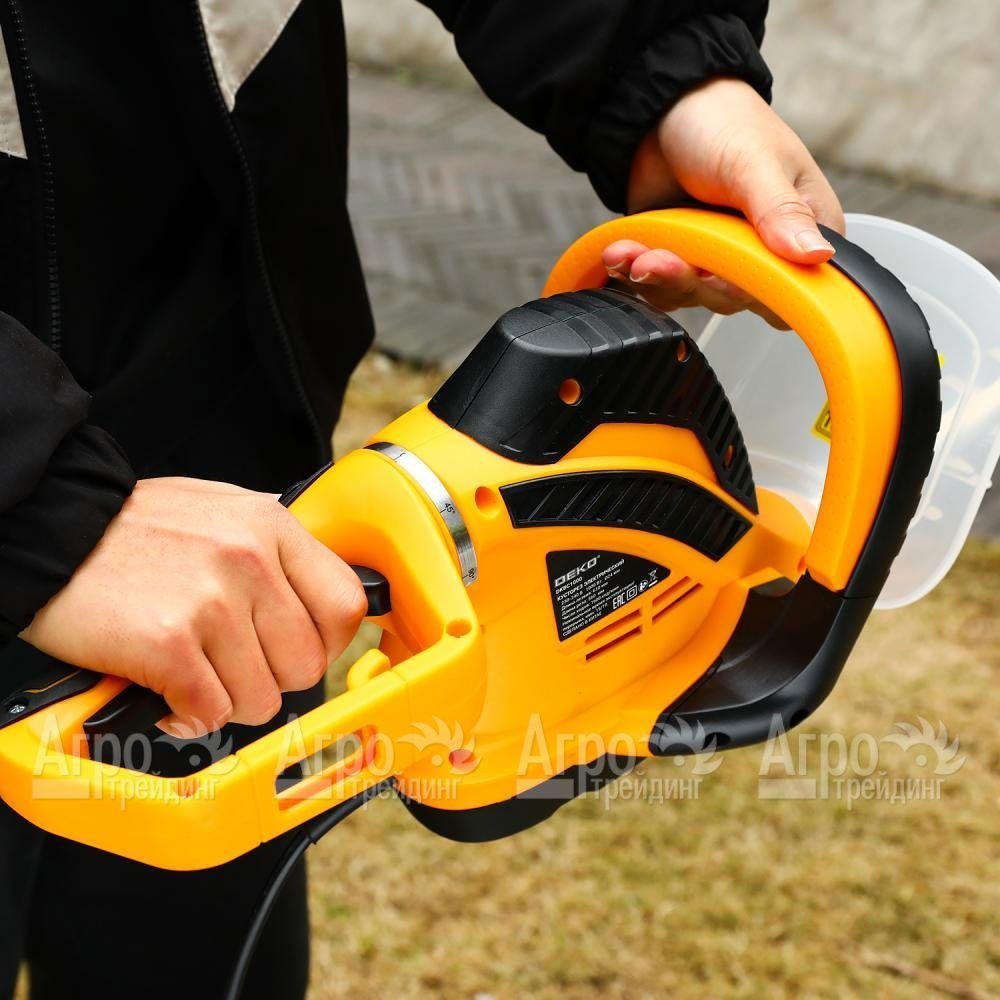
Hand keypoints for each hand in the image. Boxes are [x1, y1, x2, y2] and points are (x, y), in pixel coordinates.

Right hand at [20, 478, 366, 735]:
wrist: (51, 530)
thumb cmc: (136, 529)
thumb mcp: (222, 511)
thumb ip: (275, 549)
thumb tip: (317, 595)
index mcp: (271, 525)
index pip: (344, 605)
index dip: (327, 643)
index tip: (296, 651)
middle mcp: (250, 559)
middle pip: (306, 664)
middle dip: (270, 679)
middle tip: (230, 665)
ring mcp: (212, 601)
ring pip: (262, 699)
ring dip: (226, 700)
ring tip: (193, 672)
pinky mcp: (169, 641)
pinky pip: (210, 712)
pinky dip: (186, 715)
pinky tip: (167, 691)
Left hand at [603, 77, 844, 326]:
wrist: (660, 107)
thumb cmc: (721, 121)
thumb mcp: (754, 163)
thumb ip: (781, 211)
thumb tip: (817, 255)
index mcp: (802, 229)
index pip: (792, 289)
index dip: (757, 294)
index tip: (720, 280)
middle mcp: (762, 252)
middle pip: (731, 298)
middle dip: (690, 281)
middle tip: (659, 260)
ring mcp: (717, 259)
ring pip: (690, 295)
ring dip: (656, 279)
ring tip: (632, 255)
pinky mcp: (679, 259)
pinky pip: (658, 285)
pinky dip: (636, 273)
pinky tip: (619, 254)